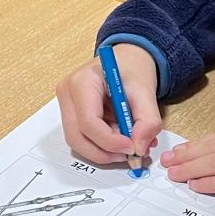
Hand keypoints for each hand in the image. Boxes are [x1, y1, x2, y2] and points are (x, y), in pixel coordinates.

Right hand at [56, 43, 161, 167]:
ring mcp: (66, 105)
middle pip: (77, 137)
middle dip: (105, 152)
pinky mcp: (72, 115)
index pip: (88, 122)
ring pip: (78, 142)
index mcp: (82, 81)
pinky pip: (83, 139)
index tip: (132, 148)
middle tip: (130, 154)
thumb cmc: (132, 69)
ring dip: (104, 150)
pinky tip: (120, 137)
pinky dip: (102, 146)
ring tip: (128, 142)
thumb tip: (139, 148)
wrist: (127, 60)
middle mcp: (68, 93)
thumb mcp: (146, 91)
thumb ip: (148, 121)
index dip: (110, 141)